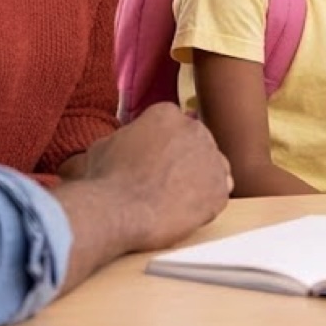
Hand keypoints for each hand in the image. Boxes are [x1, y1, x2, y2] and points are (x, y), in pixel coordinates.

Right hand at [80, 103, 231, 250]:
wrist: (119, 211)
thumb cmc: (107, 179)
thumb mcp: (105, 144)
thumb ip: (126, 138)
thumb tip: (126, 144)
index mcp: (167, 113)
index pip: (172, 127)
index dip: (161, 147)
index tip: (151, 163)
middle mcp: (195, 129)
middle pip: (195, 144)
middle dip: (183, 161)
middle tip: (163, 182)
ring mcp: (212, 159)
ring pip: (211, 168)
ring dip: (198, 181)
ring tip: (173, 199)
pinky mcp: (221, 190)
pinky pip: (218, 195)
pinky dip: (205, 205)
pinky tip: (183, 212)